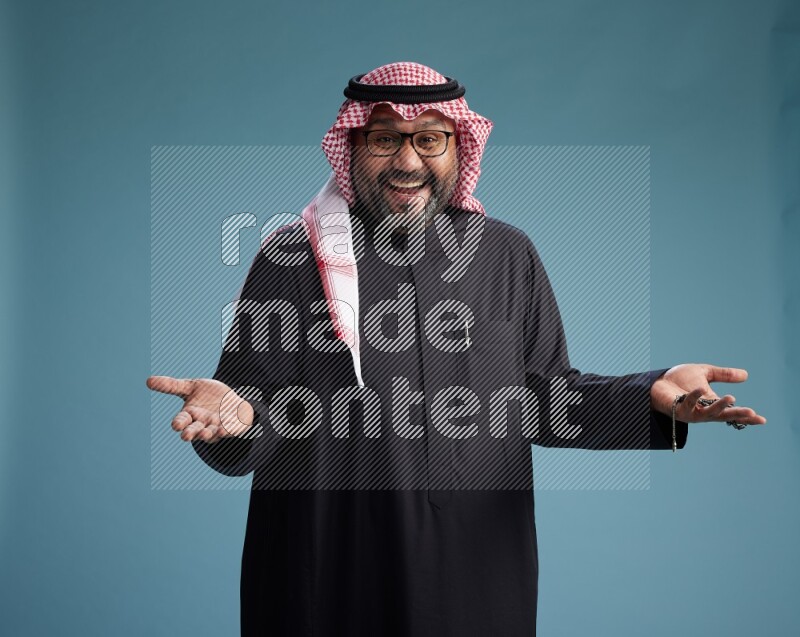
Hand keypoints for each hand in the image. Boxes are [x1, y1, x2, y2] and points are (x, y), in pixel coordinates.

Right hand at [146, 376, 254, 443]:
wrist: (231, 400)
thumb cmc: (208, 396)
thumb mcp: (191, 387)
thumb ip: (172, 385)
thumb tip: (147, 381)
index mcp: (190, 415)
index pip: (182, 420)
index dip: (179, 423)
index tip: (176, 425)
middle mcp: (202, 424)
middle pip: (194, 430)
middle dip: (191, 433)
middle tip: (186, 436)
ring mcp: (217, 427)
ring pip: (211, 433)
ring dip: (208, 434)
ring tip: (206, 433)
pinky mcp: (232, 427)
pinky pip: (229, 431)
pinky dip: (226, 431)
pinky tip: (224, 429)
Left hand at [650, 364, 765, 424]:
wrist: (655, 383)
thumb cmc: (678, 380)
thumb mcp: (704, 374)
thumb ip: (723, 375)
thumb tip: (746, 375)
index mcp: (711, 405)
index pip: (731, 413)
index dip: (746, 417)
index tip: (762, 420)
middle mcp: (703, 412)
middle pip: (723, 416)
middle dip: (738, 415)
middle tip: (752, 414)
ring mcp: (690, 413)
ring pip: (708, 413)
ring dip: (720, 406)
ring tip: (732, 398)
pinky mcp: (678, 409)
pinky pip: (688, 403)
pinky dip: (695, 396)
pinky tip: (701, 388)